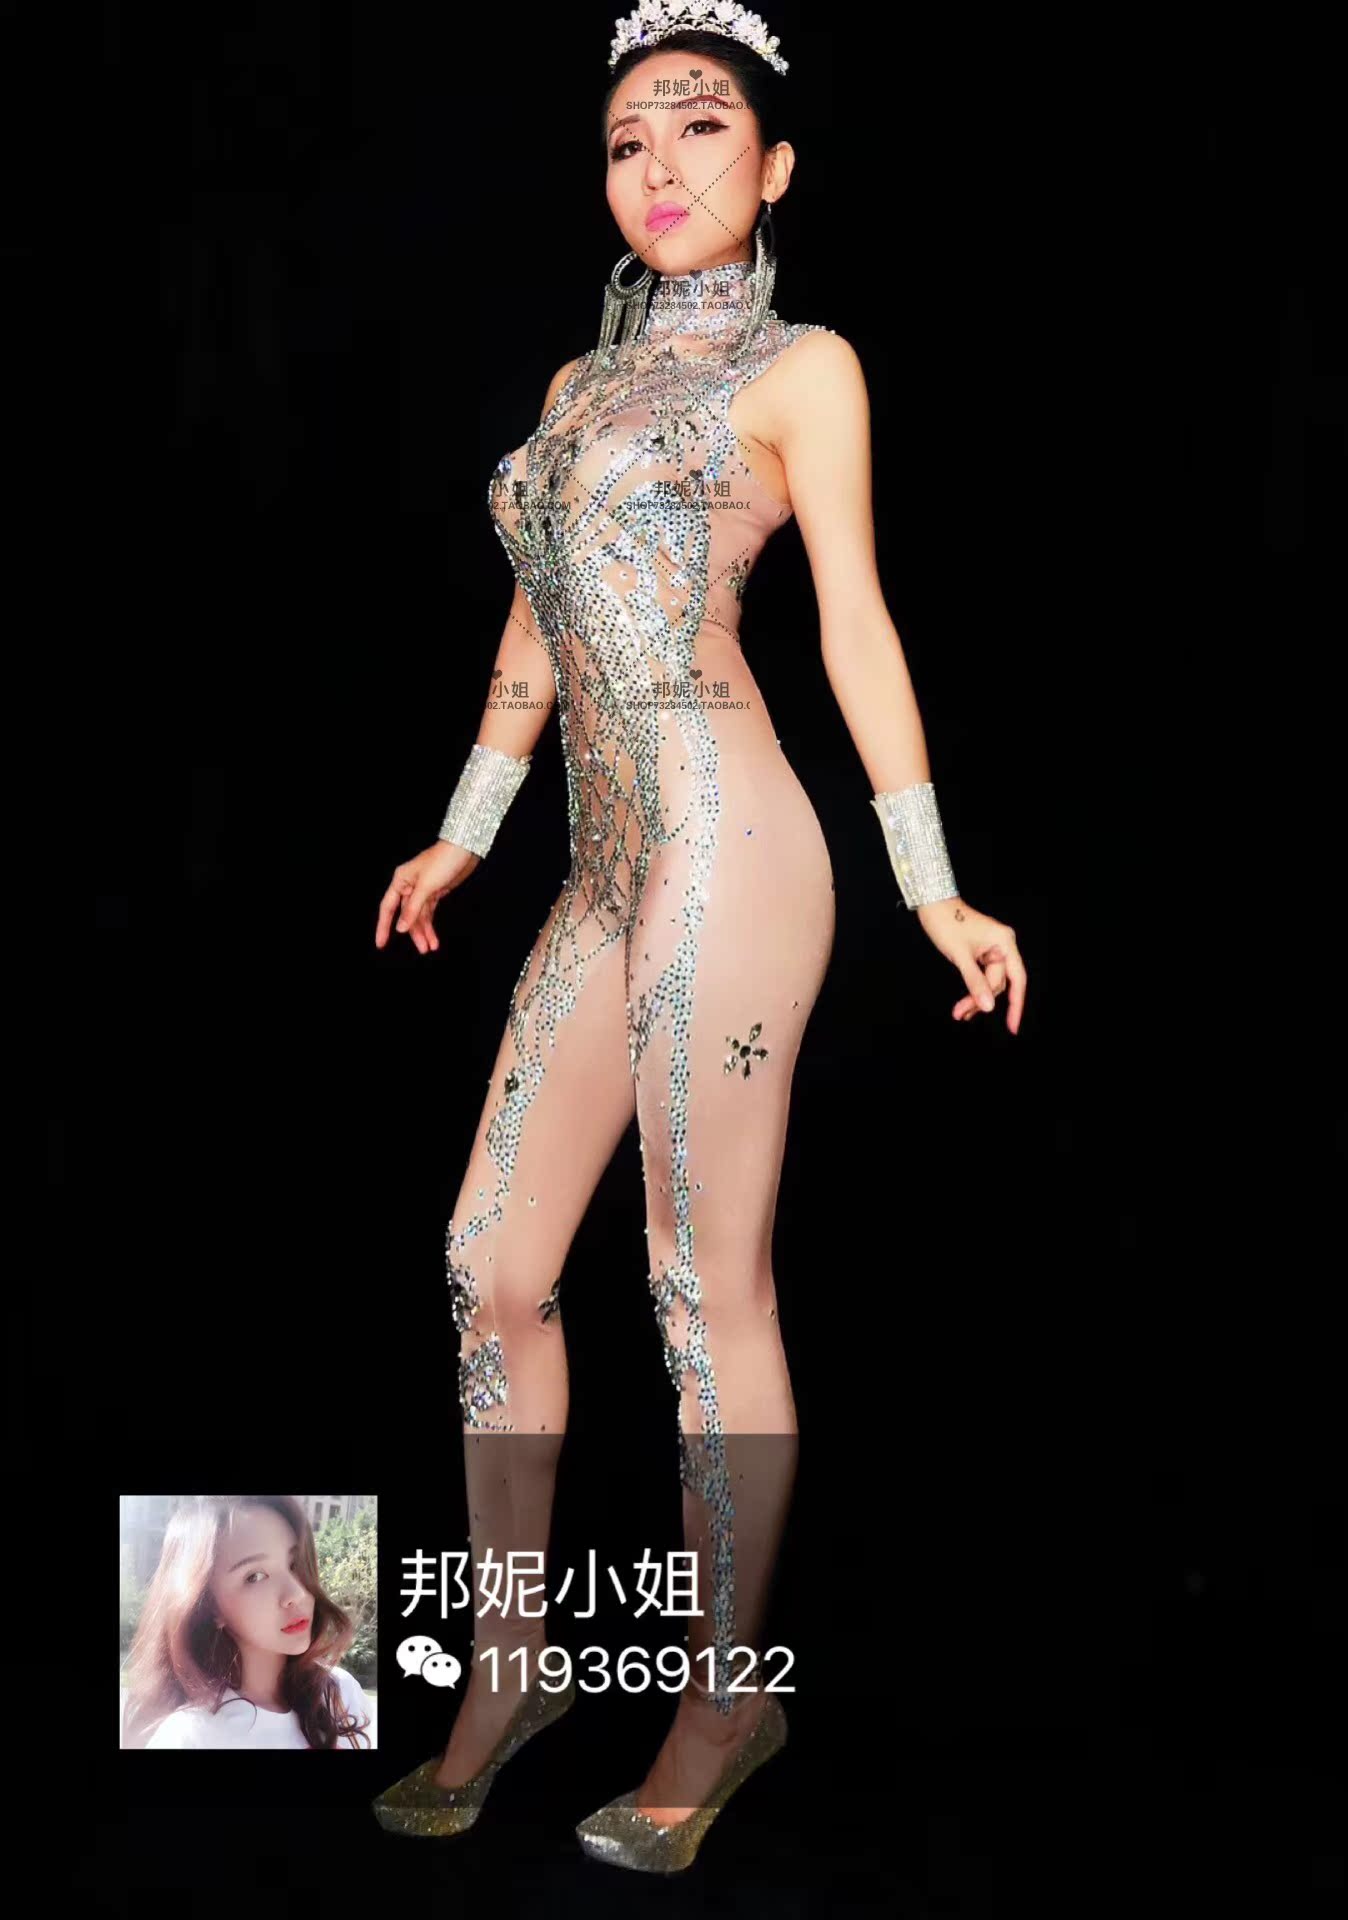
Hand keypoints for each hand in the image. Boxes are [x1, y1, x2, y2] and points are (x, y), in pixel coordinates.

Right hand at [375, 840, 480, 954]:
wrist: (464, 850)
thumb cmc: (442, 860)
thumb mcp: (425, 886)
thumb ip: (412, 908)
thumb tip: (401, 927)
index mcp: (400, 881)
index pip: (388, 908)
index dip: (383, 926)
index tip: (381, 944)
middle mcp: (409, 886)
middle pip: (406, 915)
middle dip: (414, 933)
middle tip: (421, 949)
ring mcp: (422, 890)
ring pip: (419, 916)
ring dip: (425, 932)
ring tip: (430, 947)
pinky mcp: (435, 892)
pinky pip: (429, 913)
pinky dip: (431, 925)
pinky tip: (434, 938)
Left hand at [915, 897, 1025, 1033]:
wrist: (932, 904)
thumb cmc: (946, 923)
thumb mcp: (960, 956)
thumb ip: (975, 982)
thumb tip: (989, 1007)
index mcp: (1005, 942)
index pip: (1017, 979)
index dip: (1016, 1005)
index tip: (1012, 1027)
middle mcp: (1003, 945)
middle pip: (999, 983)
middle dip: (981, 1000)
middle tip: (961, 1015)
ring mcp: (993, 948)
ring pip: (989, 982)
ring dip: (975, 997)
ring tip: (959, 1013)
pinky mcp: (982, 951)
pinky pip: (981, 976)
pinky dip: (973, 988)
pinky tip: (964, 1005)